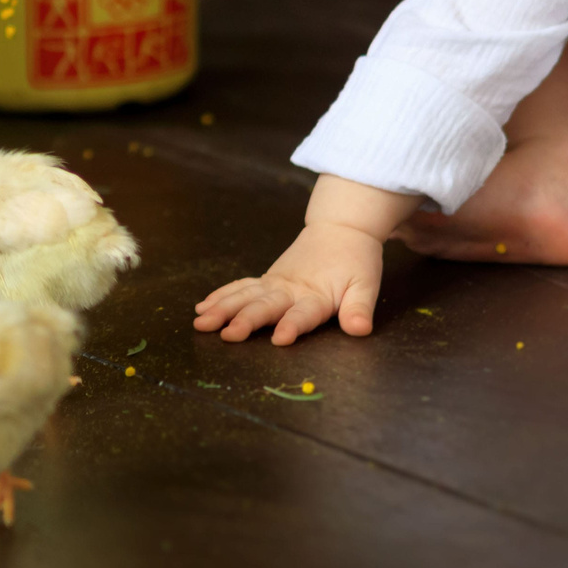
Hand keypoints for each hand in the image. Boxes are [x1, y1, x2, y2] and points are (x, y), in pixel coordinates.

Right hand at [194, 222, 385, 342]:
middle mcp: (290, 289)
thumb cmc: (355, 260)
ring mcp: (275, 283)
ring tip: (201, 322)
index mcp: (316, 295)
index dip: (293, 324)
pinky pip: (241, 287)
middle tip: (226, 334)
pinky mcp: (267, 280)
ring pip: (245, 295)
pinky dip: (221, 295)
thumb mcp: (366, 285)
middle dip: (245, 320)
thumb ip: (359, 309)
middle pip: (265, 305)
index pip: (303, 313)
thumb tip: (360, 330)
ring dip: (222, 308)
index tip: (280, 338)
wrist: (341, 228)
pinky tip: (203, 307)